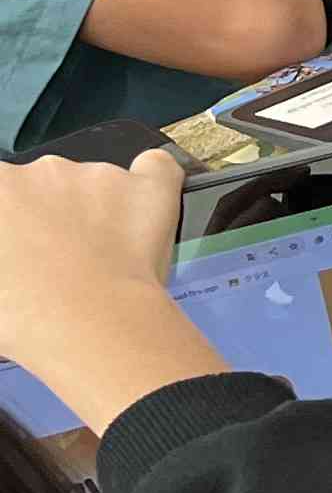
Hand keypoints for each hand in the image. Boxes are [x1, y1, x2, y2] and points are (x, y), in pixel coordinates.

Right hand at [0, 149, 219, 430]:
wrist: (85, 323)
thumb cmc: (27, 312)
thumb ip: (8, 249)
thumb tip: (18, 252)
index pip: (8, 194)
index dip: (19, 223)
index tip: (25, 245)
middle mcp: (42, 170)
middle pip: (47, 187)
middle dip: (53, 218)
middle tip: (59, 259)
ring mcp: (96, 174)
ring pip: (95, 184)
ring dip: (95, 211)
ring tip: (99, 259)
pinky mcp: (144, 186)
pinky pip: (155, 169)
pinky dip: (149, 187)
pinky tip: (143, 212)